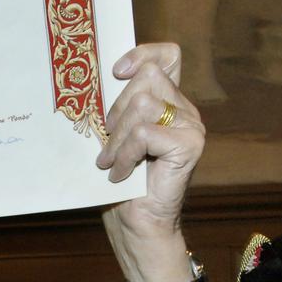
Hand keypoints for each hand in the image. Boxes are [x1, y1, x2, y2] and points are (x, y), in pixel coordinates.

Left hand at [95, 43, 208, 281]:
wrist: (137, 228)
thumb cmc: (119, 186)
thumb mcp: (112, 139)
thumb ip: (115, 108)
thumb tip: (89, 80)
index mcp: (168, 104)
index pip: (167, 56)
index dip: (142, 53)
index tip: (115, 72)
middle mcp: (185, 110)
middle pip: (145, 80)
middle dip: (115, 113)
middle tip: (106, 148)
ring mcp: (192, 125)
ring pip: (142, 105)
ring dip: (116, 138)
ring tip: (110, 164)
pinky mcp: (191, 144)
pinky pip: (145, 132)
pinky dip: (125, 154)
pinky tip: (119, 174)